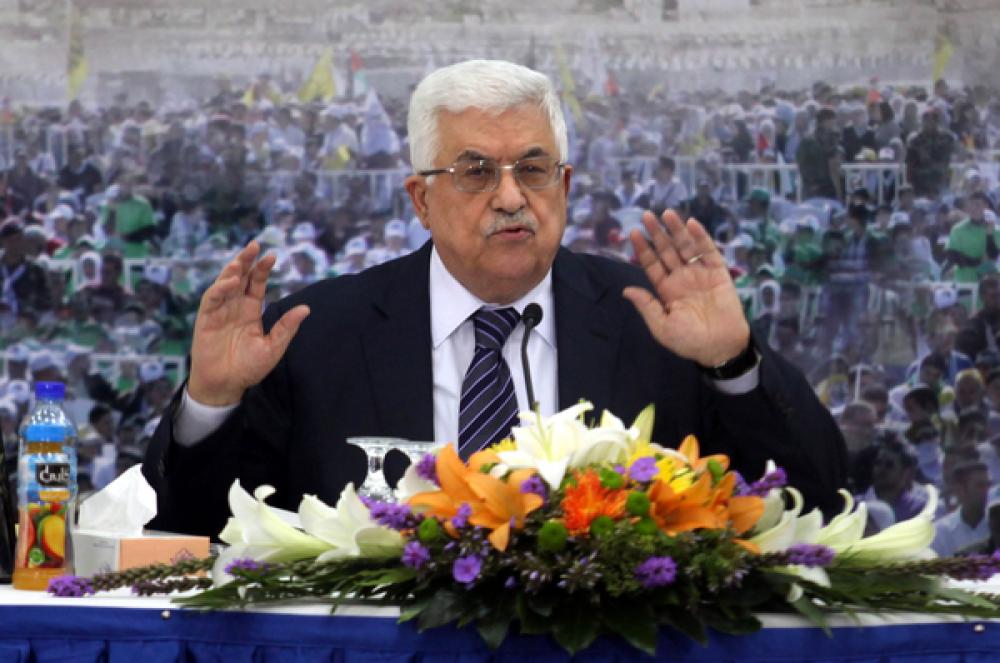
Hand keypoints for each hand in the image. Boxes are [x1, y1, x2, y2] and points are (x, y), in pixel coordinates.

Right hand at [188, 241, 309, 405]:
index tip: (272, 256)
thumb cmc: (248, 368)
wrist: (225, 385)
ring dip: (232, 271)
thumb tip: (306, 309)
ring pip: (224, 284)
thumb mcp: (272, 347)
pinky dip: (220, 289)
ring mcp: (219, 311)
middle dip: (247, 261)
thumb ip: (286, 328)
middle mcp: (235, 307)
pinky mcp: (206, 319)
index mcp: (251, 311)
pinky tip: (231, 282)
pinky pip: (212, 299)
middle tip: (255, 245)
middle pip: (241, 277)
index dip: (262, 270)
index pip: (256, 284)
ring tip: (242, 261)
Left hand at [623, 210, 749, 367]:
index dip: (644, 249)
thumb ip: (646, 306)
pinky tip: (691, 224)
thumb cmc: (689, 341)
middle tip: (647, 215)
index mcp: (667, 290)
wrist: (719, 347)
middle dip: (657, 234)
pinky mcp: (718, 273)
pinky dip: (700, 237)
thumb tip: (626, 290)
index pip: (652, 265)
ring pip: (686, 247)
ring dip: (677, 230)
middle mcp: (682, 278)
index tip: (633, 233)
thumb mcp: (661, 326)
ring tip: (667, 214)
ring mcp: (700, 274)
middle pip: (667, 251)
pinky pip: (709, 252)